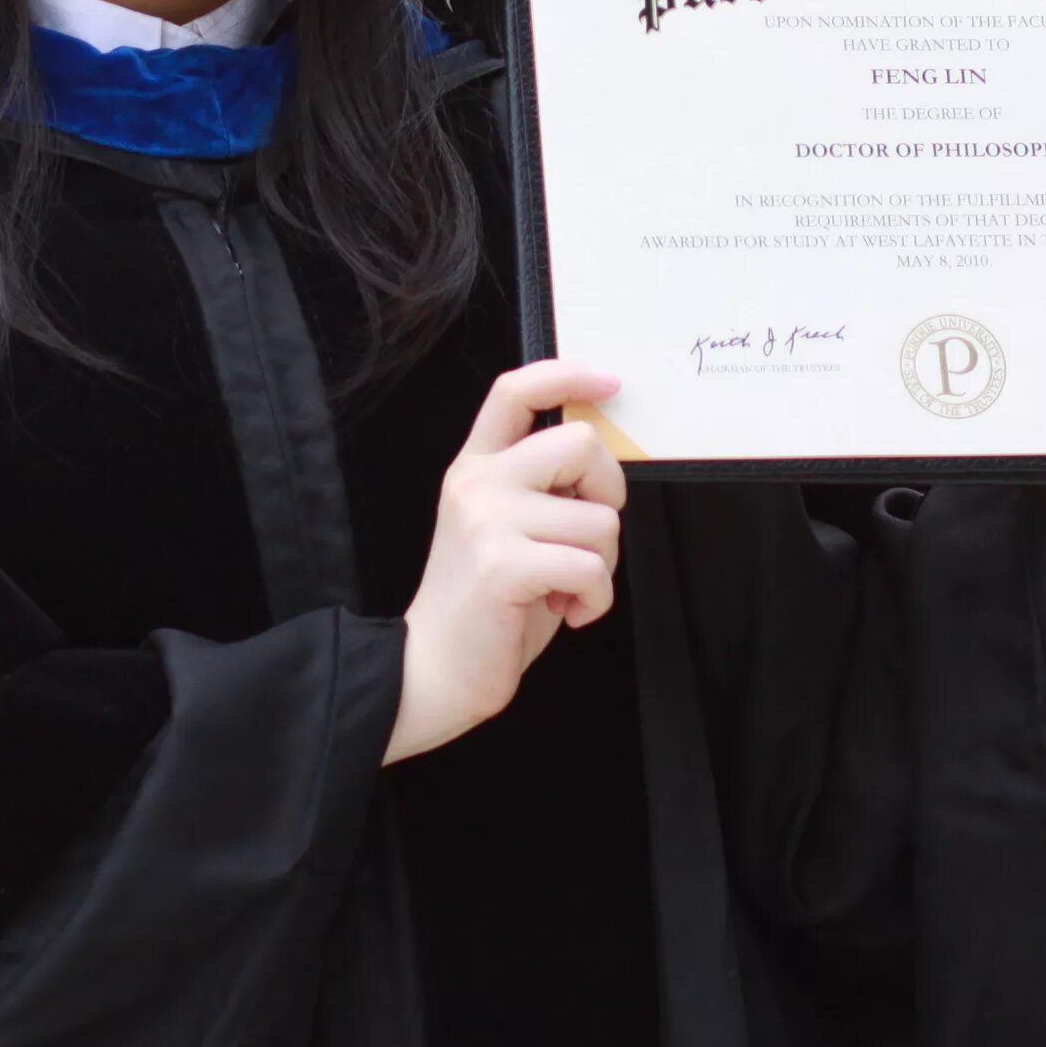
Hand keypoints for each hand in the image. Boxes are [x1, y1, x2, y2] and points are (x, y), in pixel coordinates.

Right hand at [386, 360, 626, 765]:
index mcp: (475, 466)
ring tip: (565, 588)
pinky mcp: (504, 564)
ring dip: (602, 564)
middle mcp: (478, 482)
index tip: (611, 382)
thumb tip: (600, 466)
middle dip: (608, 491)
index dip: (569, 374)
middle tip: (588, 535)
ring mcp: (488, 520)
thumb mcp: (506, 527)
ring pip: (599, 518)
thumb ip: (540, 489)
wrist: (434, 672)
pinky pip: (591, 567)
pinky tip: (567, 611)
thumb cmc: (484, 606)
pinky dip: (596, 599)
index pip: (514, 391)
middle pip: (580, 442)